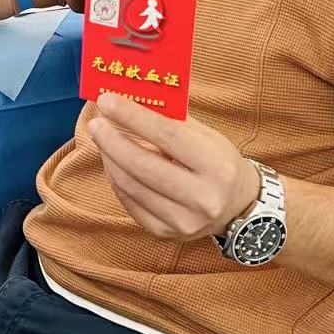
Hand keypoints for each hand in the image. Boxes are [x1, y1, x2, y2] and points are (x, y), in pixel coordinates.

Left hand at [88, 93, 260, 240]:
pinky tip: (113, 162)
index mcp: (216, 165)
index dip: (132, 116)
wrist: (238, 206)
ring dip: (110, 158)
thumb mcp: (206, 135)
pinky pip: (130, 203)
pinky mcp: (166, 233)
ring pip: (131, 185)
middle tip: (96, 123)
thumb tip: (129, 100)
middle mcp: (202, 197)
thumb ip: (170, 119)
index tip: (106, 101)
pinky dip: (117, 179)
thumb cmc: (218, 161)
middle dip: (112, 140)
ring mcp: (183, 220)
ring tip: (102, 138)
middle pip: (143, 165)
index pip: (167, 135)